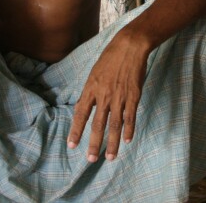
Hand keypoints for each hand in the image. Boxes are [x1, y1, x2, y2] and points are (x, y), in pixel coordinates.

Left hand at [67, 31, 148, 162]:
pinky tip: (127, 140)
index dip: (76, 131)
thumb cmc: (110, 58)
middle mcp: (104, 95)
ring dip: (112, 143)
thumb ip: (89, 92)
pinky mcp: (133, 96)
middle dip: (94, 144)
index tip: (72, 146)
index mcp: (91, 89)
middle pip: (98, 124)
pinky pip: (130, 117)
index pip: (81, 114)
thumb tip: (81, 108)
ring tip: (110, 157)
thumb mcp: (94, 73)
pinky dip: (129, 129)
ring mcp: (119, 97)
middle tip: (91, 159)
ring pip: (115, 125)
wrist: (129, 46)